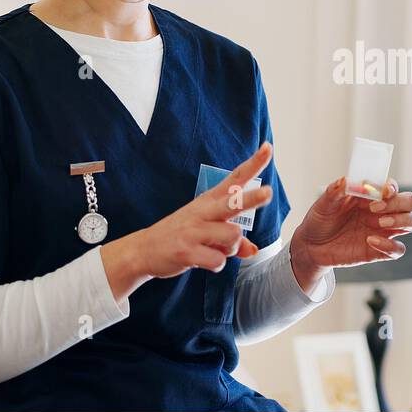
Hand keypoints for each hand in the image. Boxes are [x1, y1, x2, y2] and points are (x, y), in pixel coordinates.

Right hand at [136, 143, 274, 278]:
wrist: (143, 249)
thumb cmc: (181, 236)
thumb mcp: (206, 231)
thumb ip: (233, 240)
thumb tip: (253, 250)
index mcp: (209, 201)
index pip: (235, 179)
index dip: (253, 164)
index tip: (268, 147)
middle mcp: (203, 212)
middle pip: (233, 203)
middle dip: (251, 199)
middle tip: (268, 192)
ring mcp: (194, 230)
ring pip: (232, 237)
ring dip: (230, 248)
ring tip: (213, 248)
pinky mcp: (186, 251)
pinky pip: (219, 261)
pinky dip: (216, 264)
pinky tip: (201, 260)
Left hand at [290, 177, 411, 274]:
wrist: (312, 245)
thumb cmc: (320, 219)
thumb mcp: (323, 203)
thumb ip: (335, 191)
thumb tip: (346, 180)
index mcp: (371, 196)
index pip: (392, 187)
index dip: (391, 187)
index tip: (381, 192)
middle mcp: (382, 211)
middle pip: (409, 202)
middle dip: (399, 203)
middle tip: (375, 209)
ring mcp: (383, 230)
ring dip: (401, 220)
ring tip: (380, 222)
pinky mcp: (380, 250)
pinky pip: (398, 249)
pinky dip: (390, 245)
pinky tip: (371, 241)